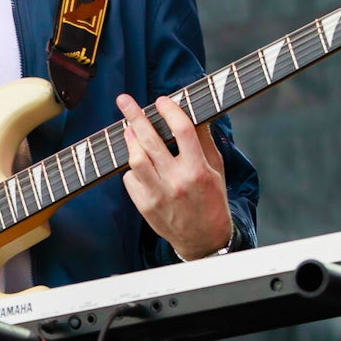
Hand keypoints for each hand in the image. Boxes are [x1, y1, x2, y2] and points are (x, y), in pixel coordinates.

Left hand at [117, 91, 231, 260]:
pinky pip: (130, 178)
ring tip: (128, 129)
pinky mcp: (144, 206)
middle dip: (135, 116)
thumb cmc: (212, 200)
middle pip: (150, 140)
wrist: (203, 239)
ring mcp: (158, 195)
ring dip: (130, 140)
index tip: (161, 100)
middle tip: (124, 100)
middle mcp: (176, 181)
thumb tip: (192, 114)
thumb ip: (203, 142)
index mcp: (198, 170)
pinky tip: (139, 164)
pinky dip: (132, 167)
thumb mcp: (216, 170)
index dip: (170, 110)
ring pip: (135, 159)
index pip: (182, 130)